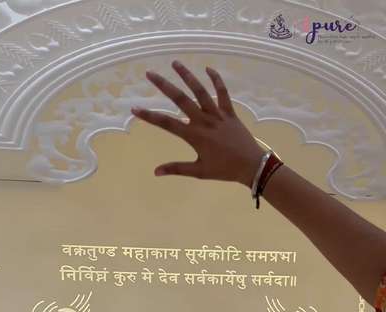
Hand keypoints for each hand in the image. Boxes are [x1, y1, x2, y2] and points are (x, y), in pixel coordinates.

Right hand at [131, 60, 265, 187]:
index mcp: (194, 135)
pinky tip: (208, 68)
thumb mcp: (199, 172)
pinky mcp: (230, 112)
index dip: (150, 116)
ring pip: (200, 91)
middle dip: (164, 85)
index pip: (167, 123)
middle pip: (180, 99)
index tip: (135, 108)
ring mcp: (217, 114)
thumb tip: (156, 172)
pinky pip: (222, 92)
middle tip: (150, 73)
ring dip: (187, 75)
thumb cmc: (224, 170)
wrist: (251, 165)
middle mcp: (203, 121)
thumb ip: (177, 169)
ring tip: (175, 62)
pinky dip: (216, 80)